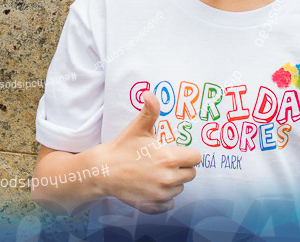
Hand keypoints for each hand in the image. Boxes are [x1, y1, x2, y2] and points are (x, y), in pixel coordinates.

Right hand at [98, 91, 201, 214]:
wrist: (103, 170)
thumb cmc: (122, 147)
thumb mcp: (137, 128)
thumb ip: (149, 111)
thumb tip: (149, 93)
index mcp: (169, 158)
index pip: (195, 158)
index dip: (187, 154)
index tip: (175, 152)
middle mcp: (168, 178)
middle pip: (190, 174)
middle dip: (181, 167)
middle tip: (164, 162)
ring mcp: (161, 194)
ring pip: (180, 188)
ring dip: (172, 182)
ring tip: (155, 173)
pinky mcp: (154, 206)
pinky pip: (169, 203)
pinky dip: (163, 197)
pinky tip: (152, 186)